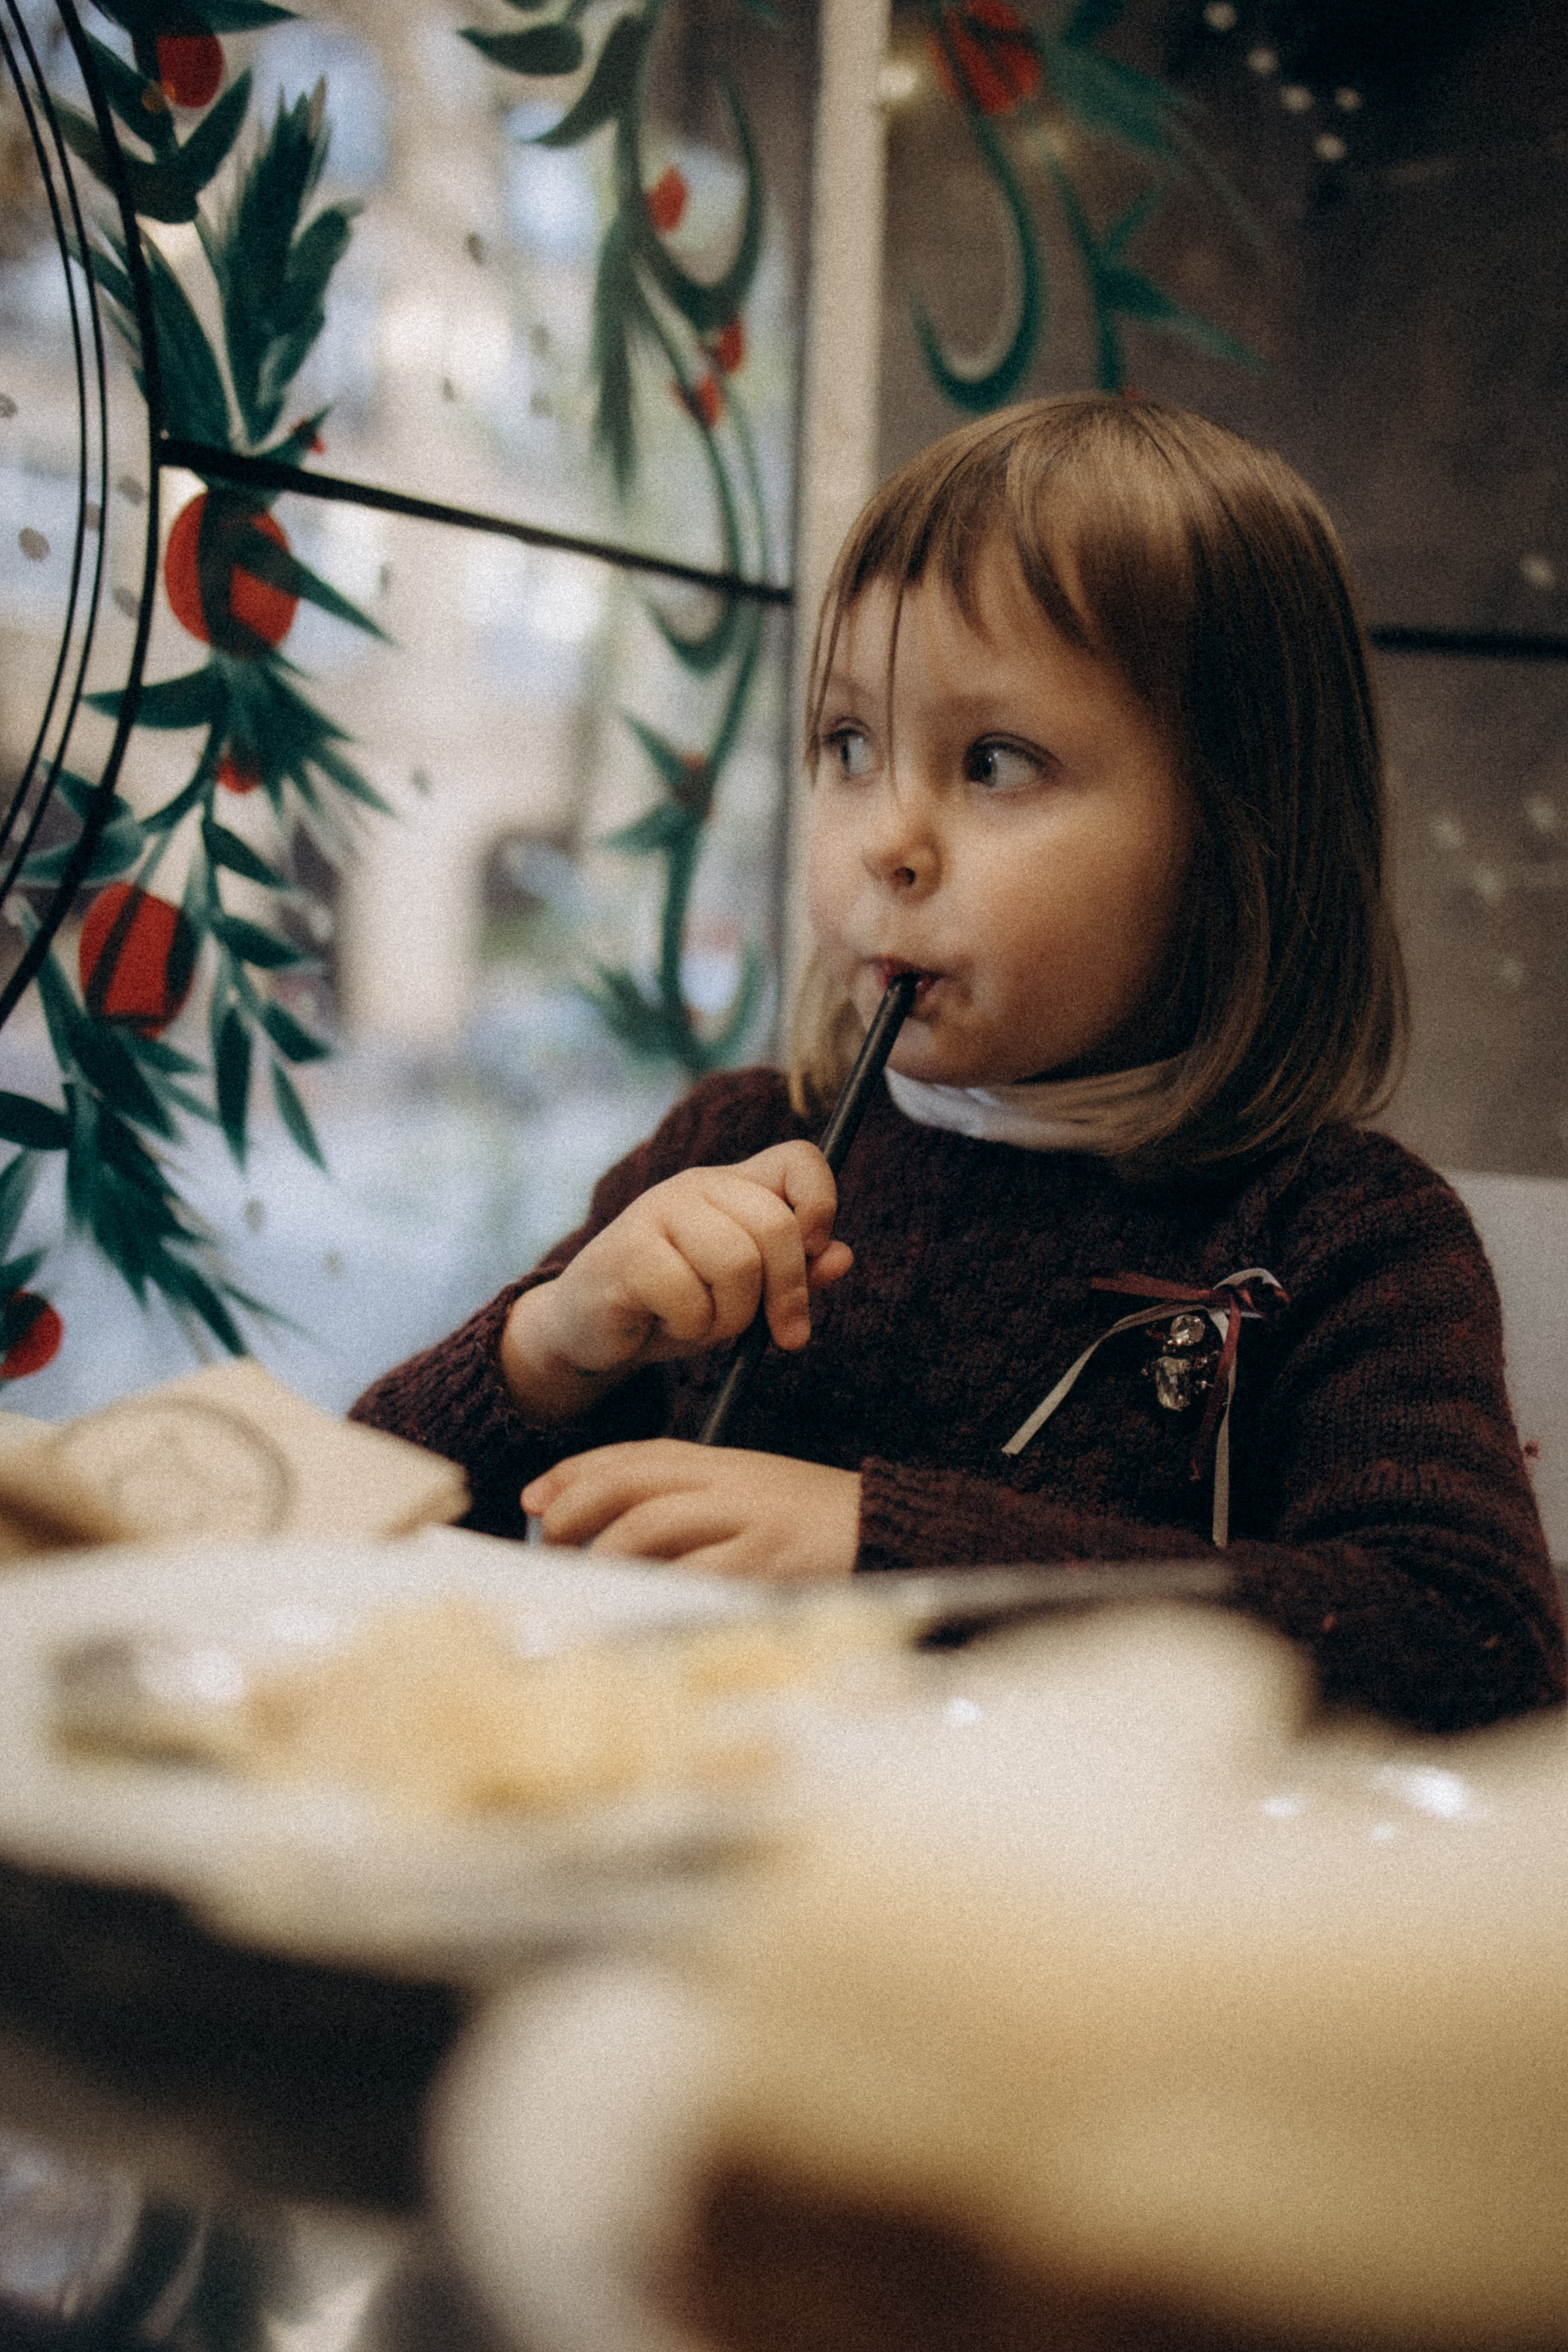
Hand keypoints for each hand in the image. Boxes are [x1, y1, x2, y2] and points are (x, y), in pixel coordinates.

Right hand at [501, 1144, 850, 1420]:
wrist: (592, 1331)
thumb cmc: (678, 1305)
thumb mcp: (747, 1293)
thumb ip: (795, 1273)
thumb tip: (842, 1257)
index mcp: (734, 1184)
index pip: (801, 1160)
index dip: (821, 1207)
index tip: (814, 1254)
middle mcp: (697, 1185)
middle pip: (777, 1227)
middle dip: (787, 1294)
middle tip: (780, 1334)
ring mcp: (658, 1212)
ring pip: (738, 1264)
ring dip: (732, 1316)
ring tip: (705, 1321)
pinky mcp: (627, 1252)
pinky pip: (691, 1299)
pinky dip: (691, 1329)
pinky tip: (667, 1322)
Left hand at [521, 1441, 860, 1580]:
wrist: (887, 1527)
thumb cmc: (811, 1519)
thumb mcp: (747, 1491)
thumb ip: (689, 1500)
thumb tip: (612, 1533)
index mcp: (720, 1461)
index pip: (633, 1456)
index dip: (574, 1473)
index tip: (534, 1498)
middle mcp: (727, 1482)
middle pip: (629, 1486)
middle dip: (574, 1512)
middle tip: (550, 1543)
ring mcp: (746, 1521)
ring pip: (650, 1526)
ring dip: (605, 1553)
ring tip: (587, 1577)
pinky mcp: (765, 1561)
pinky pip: (693, 1575)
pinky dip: (656, 1590)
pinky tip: (637, 1604)